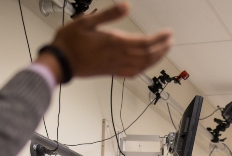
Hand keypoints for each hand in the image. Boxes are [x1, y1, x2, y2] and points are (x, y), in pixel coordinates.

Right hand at [38, 3, 172, 81]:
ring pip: (142, 65)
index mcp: (113, 43)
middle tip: (171, 41)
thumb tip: (126, 5)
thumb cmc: (70, 41)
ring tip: (164, 51)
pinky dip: (144, 69)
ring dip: (156, 58)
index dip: (159, 38)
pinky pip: (132, 73)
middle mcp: (117, 57)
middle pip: (147, 55)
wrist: (60, 62)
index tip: (168, 33)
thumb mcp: (86, 21)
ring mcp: (115, 66)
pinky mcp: (111, 72)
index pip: (143, 42)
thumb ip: (108, 14)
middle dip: (162, 48)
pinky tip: (147, 66)